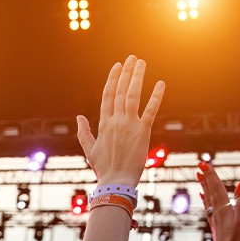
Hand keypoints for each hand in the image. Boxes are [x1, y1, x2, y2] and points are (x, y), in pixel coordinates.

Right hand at [76, 56, 164, 186]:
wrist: (116, 182)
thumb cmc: (103, 169)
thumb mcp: (89, 150)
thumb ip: (84, 132)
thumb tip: (79, 117)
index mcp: (103, 124)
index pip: (107, 95)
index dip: (113, 79)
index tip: (117, 66)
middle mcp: (115, 121)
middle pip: (121, 91)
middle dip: (126, 73)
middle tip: (132, 58)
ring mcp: (129, 125)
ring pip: (133, 95)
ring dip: (137, 77)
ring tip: (141, 63)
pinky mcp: (142, 132)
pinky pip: (150, 110)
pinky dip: (156, 97)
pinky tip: (161, 84)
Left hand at [199, 163, 239, 240]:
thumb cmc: (237, 240)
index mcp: (223, 207)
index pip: (217, 186)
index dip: (211, 174)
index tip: (204, 164)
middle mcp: (216, 210)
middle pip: (210, 189)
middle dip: (206, 176)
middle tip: (200, 164)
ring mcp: (214, 217)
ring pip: (208, 197)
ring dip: (204, 185)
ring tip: (199, 175)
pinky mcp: (214, 223)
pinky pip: (208, 206)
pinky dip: (205, 199)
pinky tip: (203, 196)